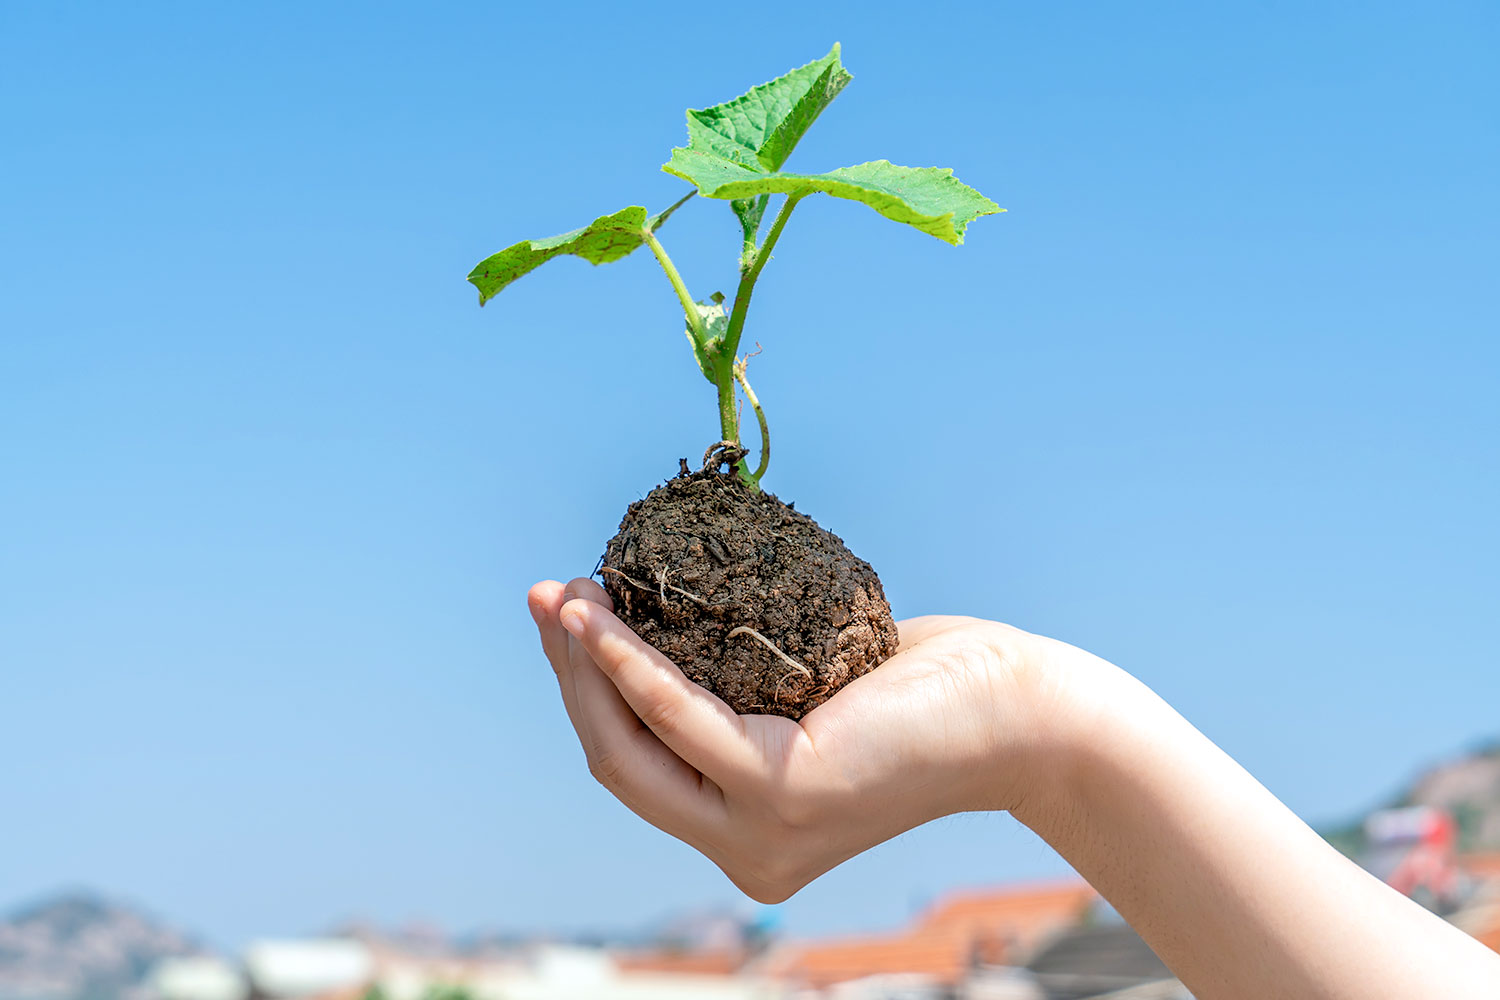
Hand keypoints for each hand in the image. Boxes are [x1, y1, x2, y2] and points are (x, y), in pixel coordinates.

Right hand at [527, 576, 1057, 902]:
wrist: (1018, 712)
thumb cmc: (923, 692)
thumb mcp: (810, 695)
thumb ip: (739, 692)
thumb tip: (664, 622)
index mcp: (749, 837)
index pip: (641, 768)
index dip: (590, 695)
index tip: (569, 620)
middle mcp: (745, 853)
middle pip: (619, 763)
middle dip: (570, 678)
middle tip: (547, 597)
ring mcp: (761, 833)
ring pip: (632, 748)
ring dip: (585, 665)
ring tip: (564, 595)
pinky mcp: (781, 794)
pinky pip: (679, 716)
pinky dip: (629, 662)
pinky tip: (601, 615)